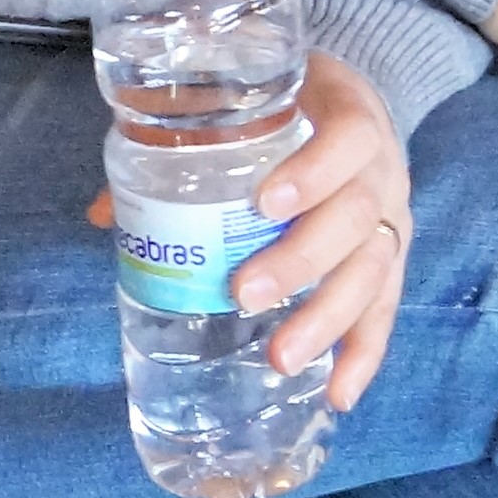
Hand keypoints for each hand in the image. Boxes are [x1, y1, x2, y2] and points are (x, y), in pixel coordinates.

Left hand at [82, 52, 411, 410]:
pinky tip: (339, 394)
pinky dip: (364, 355)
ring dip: (326, 319)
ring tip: (281, 358)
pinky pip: (385, 310)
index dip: (312, 173)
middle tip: (244, 293)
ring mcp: (393, 217)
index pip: (347, 140)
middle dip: (300, 260)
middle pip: (355, 218)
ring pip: (372, 272)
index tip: (264, 203)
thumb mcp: (249, 103)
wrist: (351, 104)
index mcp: (351, 116)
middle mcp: (382, 171)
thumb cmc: (290, 105)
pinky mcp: (392, 260)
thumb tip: (103, 213)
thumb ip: (181, 142)